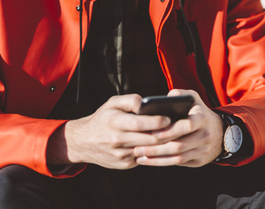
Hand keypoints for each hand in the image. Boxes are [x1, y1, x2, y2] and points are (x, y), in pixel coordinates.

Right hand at [47, 94, 170, 169]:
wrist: (84, 142)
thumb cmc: (103, 118)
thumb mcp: (112, 102)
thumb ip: (130, 100)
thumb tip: (146, 103)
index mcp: (114, 122)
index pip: (139, 123)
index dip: (156, 121)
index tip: (169, 117)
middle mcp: (117, 140)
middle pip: (148, 138)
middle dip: (166, 133)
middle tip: (180, 127)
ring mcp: (121, 155)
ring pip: (148, 149)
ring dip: (163, 144)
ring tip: (176, 135)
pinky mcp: (125, 164)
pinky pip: (144, 156)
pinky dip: (154, 150)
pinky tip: (163, 144)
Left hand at [133, 89, 223, 167]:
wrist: (220, 132)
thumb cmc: (198, 111)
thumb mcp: (193, 98)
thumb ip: (180, 94)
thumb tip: (166, 97)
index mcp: (202, 118)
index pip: (187, 125)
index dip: (169, 130)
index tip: (153, 132)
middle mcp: (205, 136)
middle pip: (179, 145)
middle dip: (157, 147)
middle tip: (137, 147)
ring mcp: (203, 151)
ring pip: (178, 157)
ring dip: (156, 158)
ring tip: (138, 155)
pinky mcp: (199, 161)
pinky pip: (179, 163)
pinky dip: (162, 162)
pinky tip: (147, 160)